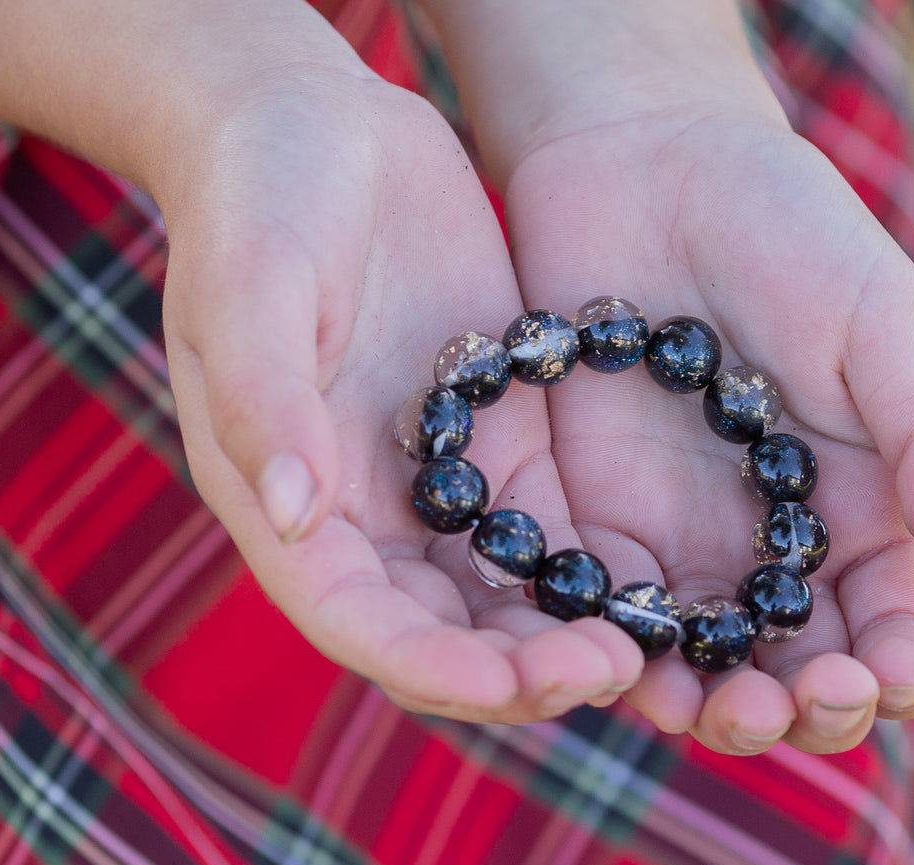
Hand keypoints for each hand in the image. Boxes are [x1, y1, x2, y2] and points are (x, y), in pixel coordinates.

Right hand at [157, 57, 641, 721]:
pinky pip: (557, 536)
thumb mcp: (248, 286)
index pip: (357, 619)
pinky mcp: (509, 451)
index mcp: (290, 503)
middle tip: (605, 670)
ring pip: (509, 601)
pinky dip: (600, 574)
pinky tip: (665, 587)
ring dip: (567, 637)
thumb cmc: (258, 201)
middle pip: (444, 631)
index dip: (429, 662)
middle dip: (517, 672)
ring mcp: (445, 490)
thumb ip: (263, 400)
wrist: (319, 133)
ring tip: (647, 650)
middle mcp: (369, 519)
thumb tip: (296, 517)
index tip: (506, 682)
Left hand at [501, 105, 913, 753]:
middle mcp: (774, 544)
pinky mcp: (590, 523)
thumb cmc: (787, 228)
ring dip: (705, 707)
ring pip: (699, 665)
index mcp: (864, 507)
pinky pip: (603, 615)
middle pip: (796, 668)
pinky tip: (612, 666)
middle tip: (779, 705)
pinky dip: (612, 656)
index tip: (879, 677)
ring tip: (702, 709)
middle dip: (798, 710)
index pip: (893, 625)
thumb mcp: (880, 318)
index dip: (895, 670)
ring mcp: (680, 542)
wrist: (643, 160)